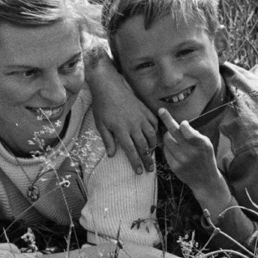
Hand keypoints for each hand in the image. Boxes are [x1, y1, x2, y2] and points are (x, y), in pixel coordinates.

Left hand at [88, 55, 156, 171]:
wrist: (109, 87)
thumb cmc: (102, 106)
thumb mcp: (100, 125)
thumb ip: (107, 140)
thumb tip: (111, 155)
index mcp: (121, 130)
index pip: (131, 151)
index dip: (136, 162)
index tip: (140, 171)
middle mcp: (133, 125)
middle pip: (143, 146)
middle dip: (147, 159)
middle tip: (150, 168)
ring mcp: (141, 117)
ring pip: (151, 135)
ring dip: (153, 146)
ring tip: (152, 153)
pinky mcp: (145, 110)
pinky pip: (154, 123)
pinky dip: (156, 131)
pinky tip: (155, 136)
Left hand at [158, 108, 224, 195]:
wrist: (205, 181)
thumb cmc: (206, 158)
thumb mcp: (207, 144)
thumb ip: (195, 134)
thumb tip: (181, 124)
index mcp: (202, 145)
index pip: (186, 129)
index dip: (182, 124)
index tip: (181, 121)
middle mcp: (191, 152)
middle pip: (173, 132)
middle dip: (166, 119)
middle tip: (161, 110)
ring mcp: (181, 160)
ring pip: (167, 140)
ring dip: (167, 135)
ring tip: (172, 135)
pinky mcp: (174, 166)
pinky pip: (165, 151)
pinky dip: (167, 146)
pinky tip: (173, 147)